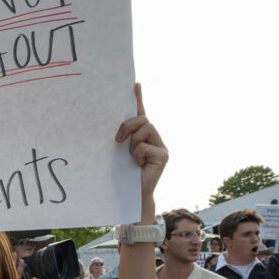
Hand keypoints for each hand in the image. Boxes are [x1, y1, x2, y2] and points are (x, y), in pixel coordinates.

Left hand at [115, 83, 167, 199]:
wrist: (131, 193)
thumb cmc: (122, 173)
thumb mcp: (119, 151)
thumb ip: (122, 137)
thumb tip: (114, 128)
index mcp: (142, 136)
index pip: (141, 113)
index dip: (138, 98)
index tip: (134, 84)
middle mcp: (154, 138)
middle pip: (142, 119)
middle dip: (128, 126)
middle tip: (117, 140)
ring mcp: (161, 146)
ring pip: (145, 130)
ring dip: (133, 144)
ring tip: (132, 158)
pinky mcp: (164, 155)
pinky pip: (145, 146)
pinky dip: (138, 155)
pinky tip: (139, 165)